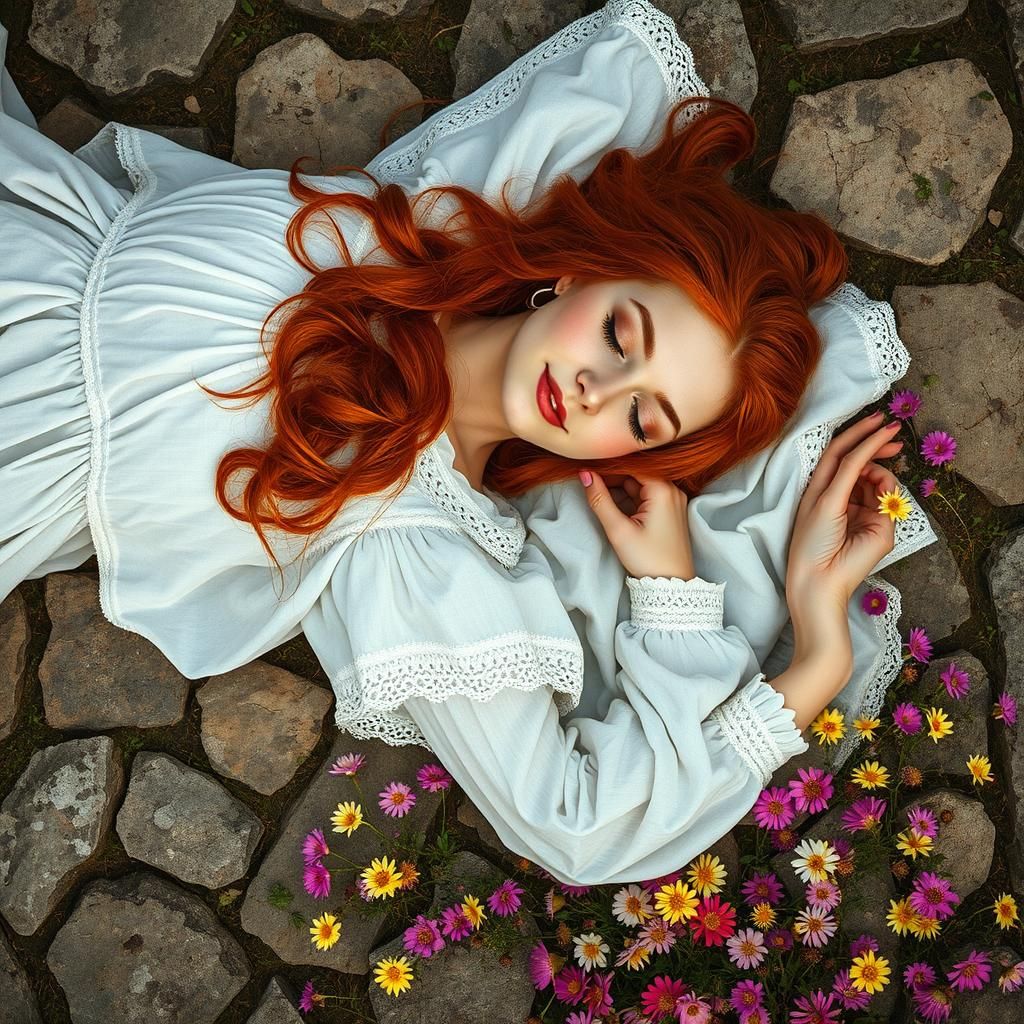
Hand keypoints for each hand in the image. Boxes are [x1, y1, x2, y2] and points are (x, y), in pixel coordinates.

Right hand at [579, 470, 694, 579]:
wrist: (671, 585)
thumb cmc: (648, 559)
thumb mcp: (618, 530)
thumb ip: (600, 500)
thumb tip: (585, 475)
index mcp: (663, 490)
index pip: (632, 464)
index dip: (609, 464)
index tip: (588, 465)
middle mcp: (672, 490)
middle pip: (637, 472)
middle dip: (613, 476)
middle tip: (590, 480)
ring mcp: (674, 500)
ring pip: (642, 484)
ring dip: (621, 487)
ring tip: (599, 492)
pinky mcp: (671, 510)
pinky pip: (648, 495)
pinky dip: (632, 496)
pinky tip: (616, 502)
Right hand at [785, 412, 904, 618]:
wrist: (820, 587)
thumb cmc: (847, 566)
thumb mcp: (877, 532)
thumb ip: (883, 506)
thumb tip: (886, 481)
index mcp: (836, 504)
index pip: (853, 471)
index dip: (873, 456)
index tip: (893, 446)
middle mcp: (826, 495)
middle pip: (848, 456)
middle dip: (872, 440)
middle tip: (892, 430)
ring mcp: (822, 495)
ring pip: (847, 455)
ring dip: (871, 439)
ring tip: (892, 434)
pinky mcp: (826, 499)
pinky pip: (849, 464)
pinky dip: (868, 446)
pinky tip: (882, 435)